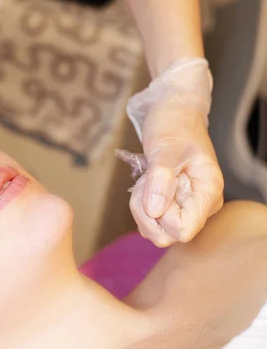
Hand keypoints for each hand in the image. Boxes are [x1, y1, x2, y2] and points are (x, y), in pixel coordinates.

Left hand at [125, 58, 223, 246]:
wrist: (172, 112)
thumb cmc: (173, 125)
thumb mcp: (165, 149)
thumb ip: (160, 179)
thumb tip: (155, 211)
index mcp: (208, 193)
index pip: (184, 230)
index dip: (161, 216)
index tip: (155, 188)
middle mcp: (200, 205)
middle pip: (166, 235)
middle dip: (146, 212)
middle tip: (146, 181)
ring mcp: (185, 207)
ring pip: (154, 230)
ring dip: (140, 207)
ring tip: (147, 178)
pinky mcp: (170, 206)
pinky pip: (149, 221)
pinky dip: (139, 205)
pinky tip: (146, 183)